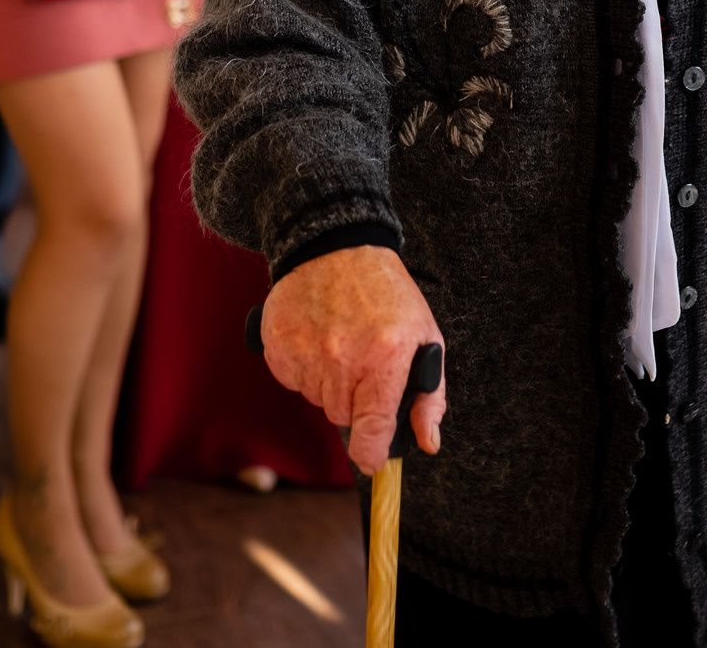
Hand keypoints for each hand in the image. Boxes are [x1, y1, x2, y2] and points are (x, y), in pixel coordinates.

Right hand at [261, 245, 447, 475]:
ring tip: (340, 342)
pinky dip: (303, 367)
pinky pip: (291, 381)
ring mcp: (306, 353)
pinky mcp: (277, 346)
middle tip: (362, 363)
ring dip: (329, 382)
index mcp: (384, 360)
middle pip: (341, 417)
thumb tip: (427, 442)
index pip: (371, 432)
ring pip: (317, 399)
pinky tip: (317, 338)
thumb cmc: (387, 295)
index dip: (371, 455)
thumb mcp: (426, 337)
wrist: (336, 246)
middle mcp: (343, 360)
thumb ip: (429, 397)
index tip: (372, 459)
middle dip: (354, 400)